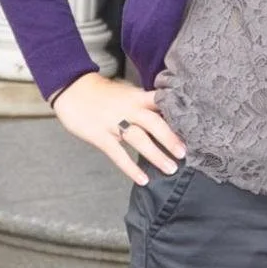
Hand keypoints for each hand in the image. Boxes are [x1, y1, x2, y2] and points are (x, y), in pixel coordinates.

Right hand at [52, 73, 184, 185]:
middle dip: (170, 138)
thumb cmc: (104, 94)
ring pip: (138, 139)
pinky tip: (142, 179)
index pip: (161, 102)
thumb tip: (169, 117)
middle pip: (153, 123)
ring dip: (155, 155)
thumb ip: (145, 104)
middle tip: (185, 153)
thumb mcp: (127, 93)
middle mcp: (128, 109)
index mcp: (137, 97)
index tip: (195, 124)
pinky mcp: (99, 135)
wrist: (71, 88)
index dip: (177, 112)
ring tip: (170, 169)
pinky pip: (118, 153)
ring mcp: (113, 122)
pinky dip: (130, 167)